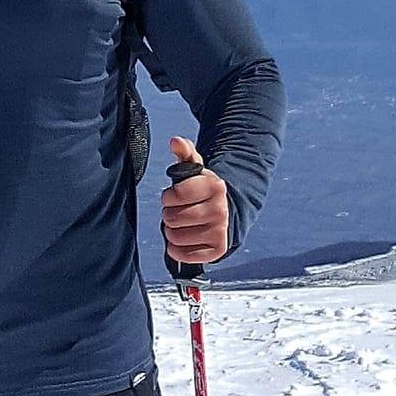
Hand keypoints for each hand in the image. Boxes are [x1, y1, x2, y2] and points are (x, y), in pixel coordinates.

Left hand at [160, 135, 228, 267]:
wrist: (226, 213)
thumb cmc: (202, 191)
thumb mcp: (195, 170)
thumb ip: (184, 153)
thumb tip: (175, 141)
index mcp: (215, 186)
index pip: (175, 195)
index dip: (168, 196)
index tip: (174, 196)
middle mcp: (220, 210)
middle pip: (172, 218)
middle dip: (169, 215)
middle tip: (177, 212)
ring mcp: (220, 232)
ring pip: (175, 237)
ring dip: (171, 232)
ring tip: (181, 225)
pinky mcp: (217, 250)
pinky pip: (183, 255)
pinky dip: (177, 249)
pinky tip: (183, 240)